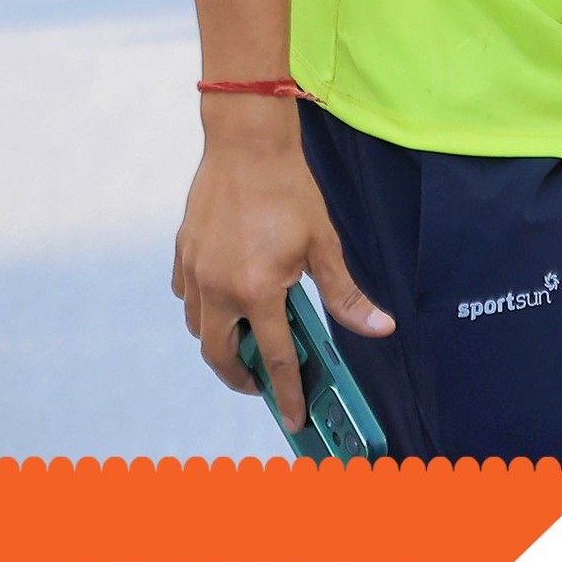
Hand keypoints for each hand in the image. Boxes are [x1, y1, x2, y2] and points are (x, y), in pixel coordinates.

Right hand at [171, 95, 395, 428]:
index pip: (274, 359)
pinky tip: (224, 299)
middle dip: (240, 378)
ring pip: (199, 327)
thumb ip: (346, 294)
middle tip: (261, 382)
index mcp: (257, 291)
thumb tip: (379, 327)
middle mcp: (217, 288)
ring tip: (246, 339)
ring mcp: (194, 272)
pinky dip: (203, 308)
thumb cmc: (289, 190)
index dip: (285, 393)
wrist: (246, 143)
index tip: (291, 419)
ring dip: (220, 342)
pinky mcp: (182, 254)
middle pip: (220, 356)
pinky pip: (186, 296)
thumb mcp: (324, 244)